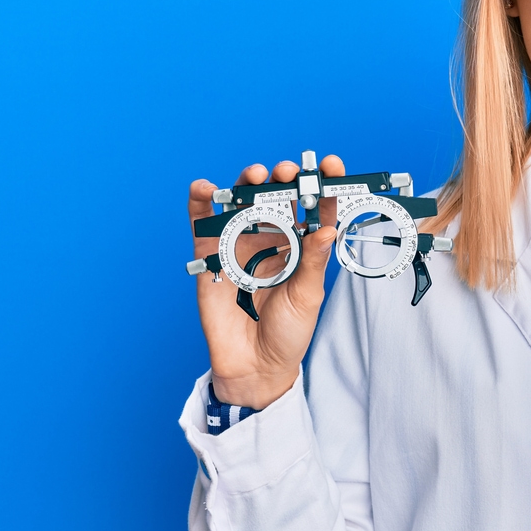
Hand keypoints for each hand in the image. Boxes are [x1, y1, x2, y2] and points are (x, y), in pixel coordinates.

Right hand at [187, 155, 345, 408]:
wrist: (255, 365)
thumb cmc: (288, 332)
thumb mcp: (307, 296)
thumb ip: (313, 261)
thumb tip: (327, 229)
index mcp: (301, 245)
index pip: (314, 207)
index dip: (323, 184)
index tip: (330, 165)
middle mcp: (272, 238)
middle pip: (277, 196)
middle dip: (283, 178)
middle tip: (288, 172)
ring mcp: (240, 244)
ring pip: (241, 202)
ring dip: (246, 182)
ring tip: (255, 175)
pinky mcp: (212, 256)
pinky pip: (203, 224)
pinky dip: (200, 203)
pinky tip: (203, 188)